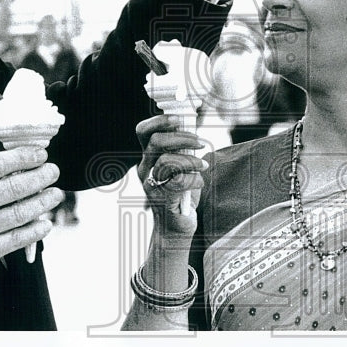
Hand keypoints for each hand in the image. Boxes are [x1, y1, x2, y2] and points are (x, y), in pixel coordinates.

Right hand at [0, 148, 64, 292]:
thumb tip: (12, 164)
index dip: (21, 158)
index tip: (39, 154)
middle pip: (12, 188)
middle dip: (39, 177)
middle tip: (53, 171)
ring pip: (18, 213)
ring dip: (43, 202)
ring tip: (56, 194)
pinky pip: (15, 240)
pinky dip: (34, 231)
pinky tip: (46, 223)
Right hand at [136, 114, 207, 238]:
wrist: (175, 228)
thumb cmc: (180, 194)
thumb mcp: (180, 167)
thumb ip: (182, 150)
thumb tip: (195, 131)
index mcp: (148, 156)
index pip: (143, 131)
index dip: (159, 121)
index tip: (179, 118)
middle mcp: (145, 168)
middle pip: (156, 142)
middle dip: (182, 137)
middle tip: (200, 142)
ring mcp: (151, 184)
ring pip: (167, 161)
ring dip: (191, 161)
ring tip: (203, 166)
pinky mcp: (162, 198)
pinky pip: (177, 181)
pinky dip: (194, 179)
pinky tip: (199, 182)